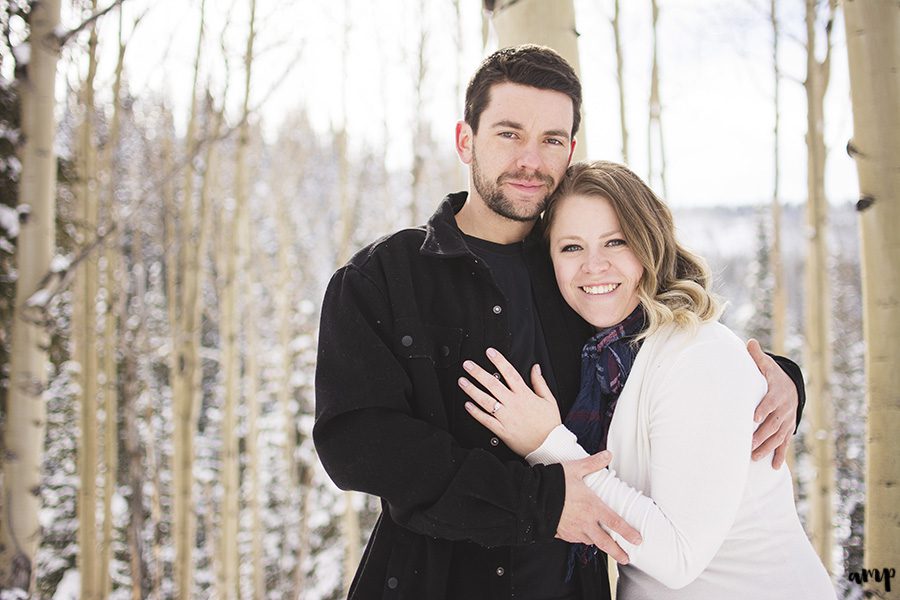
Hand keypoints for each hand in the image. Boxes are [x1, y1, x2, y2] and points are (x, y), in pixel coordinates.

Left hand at [459, 347, 561, 456]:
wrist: (549, 446)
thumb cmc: (549, 424)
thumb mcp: (549, 400)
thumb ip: (540, 382)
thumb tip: (535, 367)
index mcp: (525, 395)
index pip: (510, 373)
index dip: (499, 361)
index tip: (490, 352)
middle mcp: (513, 404)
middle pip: (493, 384)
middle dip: (478, 372)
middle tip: (467, 365)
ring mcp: (506, 417)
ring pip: (486, 401)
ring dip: (472, 390)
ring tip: (462, 381)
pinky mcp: (502, 430)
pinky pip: (486, 420)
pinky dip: (475, 412)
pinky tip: (467, 405)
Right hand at [557, 452, 641, 564]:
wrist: (532, 497)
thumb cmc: (554, 482)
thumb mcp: (575, 469)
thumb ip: (592, 463)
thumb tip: (608, 454)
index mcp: (592, 507)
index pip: (615, 522)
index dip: (628, 532)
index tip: (638, 540)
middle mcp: (585, 522)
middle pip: (605, 542)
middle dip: (617, 552)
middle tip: (626, 558)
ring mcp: (573, 530)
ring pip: (590, 541)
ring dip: (599, 544)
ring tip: (605, 545)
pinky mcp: (562, 534)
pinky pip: (575, 539)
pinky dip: (582, 538)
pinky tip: (583, 535)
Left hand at [747, 339, 797, 468]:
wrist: (791, 386)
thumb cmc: (772, 375)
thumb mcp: (767, 365)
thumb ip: (757, 357)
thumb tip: (749, 342)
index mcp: (777, 393)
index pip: (770, 403)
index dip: (763, 410)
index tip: (754, 417)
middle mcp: (783, 409)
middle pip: (773, 424)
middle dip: (761, 435)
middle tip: (748, 444)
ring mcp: (786, 421)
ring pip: (777, 437)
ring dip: (766, 448)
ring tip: (754, 456)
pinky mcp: (787, 429)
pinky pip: (784, 444)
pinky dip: (779, 455)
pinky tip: (773, 466)